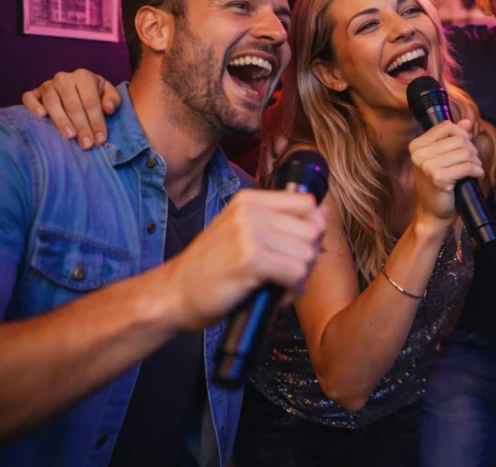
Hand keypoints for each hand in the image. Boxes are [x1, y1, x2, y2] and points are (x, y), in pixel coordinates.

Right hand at [22, 69, 120, 149]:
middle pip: (72, 104)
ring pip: (52, 102)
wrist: (76, 85)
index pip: (91, 101)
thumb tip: (109, 109)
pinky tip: (41, 116)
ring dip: (61, 120)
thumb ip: (113, 99)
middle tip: (86, 144)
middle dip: (81, 126)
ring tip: (70, 136)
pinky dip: (33, 105)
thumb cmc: (94, 93)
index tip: (100, 139)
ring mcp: (47, 85)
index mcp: (84, 76)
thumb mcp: (108, 93)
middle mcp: (64, 78)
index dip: (96, 121)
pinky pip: (29, 97)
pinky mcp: (35, 92)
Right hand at [166, 189, 326, 330]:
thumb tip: (322, 219)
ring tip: (279, 287)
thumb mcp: (241, 232)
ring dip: (300, 278)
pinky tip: (275, 296)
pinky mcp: (250, 259)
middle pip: (313, 230)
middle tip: (288, 276)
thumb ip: (276, 223)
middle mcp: (250, 211)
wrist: (173, 294)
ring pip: (308, 254)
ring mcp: (249, 232)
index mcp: (250, 200)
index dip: (312, 230)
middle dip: (308, 259)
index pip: (308, 203)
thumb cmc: (211, 269)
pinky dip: (292, 291)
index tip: (297, 251)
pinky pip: (296, 273)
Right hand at [409, 120, 483, 227]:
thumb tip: (467, 122)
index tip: (466, 144)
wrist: (433, 212)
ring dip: (475, 161)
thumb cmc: (439, 184)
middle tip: (472, 162)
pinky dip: (477, 171)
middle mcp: (419, 154)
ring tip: (474, 169)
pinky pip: (467, 166)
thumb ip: (453, 138)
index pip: (446, 126)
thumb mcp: (443, 157)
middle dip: (471, 150)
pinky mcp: (438, 178)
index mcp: (417, 145)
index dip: (461, 133)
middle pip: (458, 139)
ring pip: (465, 152)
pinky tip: (476, 176)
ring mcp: (427, 166)